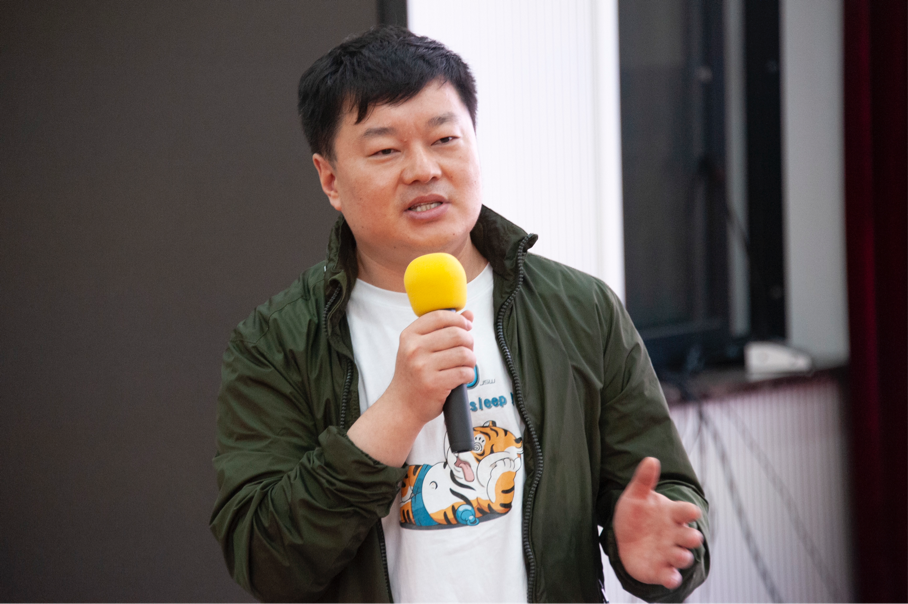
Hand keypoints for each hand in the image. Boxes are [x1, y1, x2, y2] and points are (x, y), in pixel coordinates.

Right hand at [384, 309, 475, 423]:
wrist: (401, 405)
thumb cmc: (413, 376)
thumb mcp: (419, 348)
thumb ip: (442, 329)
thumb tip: (468, 315)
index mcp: (409, 336)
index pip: (439, 316)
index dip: (458, 319)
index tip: (466, 326)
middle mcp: (414, 349)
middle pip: (456, 334)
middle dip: (468, 341)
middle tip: (467, 349)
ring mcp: (423, 367)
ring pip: (463, 354)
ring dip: (471, 360)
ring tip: (465, 364)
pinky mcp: (434, 384)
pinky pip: (464, 373)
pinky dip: (469, 375)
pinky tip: (462, 377)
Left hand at [613, 457, 703, 589]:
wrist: (625, 538)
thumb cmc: (636, 514)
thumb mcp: (636, 496)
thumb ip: (644, 480)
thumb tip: (651, 459)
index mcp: (672, 514)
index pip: (685, 511)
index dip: (690, 512)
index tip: (693, 511)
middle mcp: (675, 535)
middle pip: (689, 537)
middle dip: (692, 538)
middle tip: (692, 538)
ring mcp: (669, 553)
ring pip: (682, 557)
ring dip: (683, 557)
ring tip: (680, 556)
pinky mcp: (660, 570)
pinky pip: (669, 576)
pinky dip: (672, 578)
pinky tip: (671, 578)